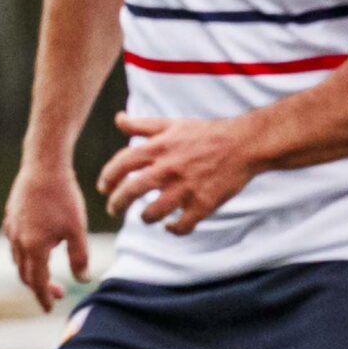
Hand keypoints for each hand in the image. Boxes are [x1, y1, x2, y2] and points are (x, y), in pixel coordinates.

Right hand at [3, 157, 90, 310]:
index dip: (44, 297)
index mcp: (34, 248)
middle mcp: (18, 242)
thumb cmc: (64, 197)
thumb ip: (79, 258)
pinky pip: (14, 242)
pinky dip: (24, 253)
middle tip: (57, 292)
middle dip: (39, 287)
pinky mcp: (10, 217)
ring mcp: (11, 229)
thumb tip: (82, 280)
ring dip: (31, 270)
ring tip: (47, 270)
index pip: (38, 282)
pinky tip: (36, 245)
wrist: (43, 166)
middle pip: (25, 274)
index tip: (50, 308)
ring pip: (18, 259)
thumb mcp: (77, 230)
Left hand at [96, 111, 257, 235]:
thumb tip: (118, 119)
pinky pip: (181, 226)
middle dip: (117, 204)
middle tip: (114, 210)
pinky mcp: (202, 204)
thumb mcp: (173, 124)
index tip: (103, 187)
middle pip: (130, 191)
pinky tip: (170, 226)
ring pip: (152, 213)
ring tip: (146, 217)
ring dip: (145, 218)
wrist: (244, 144)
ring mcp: (185, 188)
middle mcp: (168, 168)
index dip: (107, 177)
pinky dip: (173, 229)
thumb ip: (143, 125)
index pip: (122, 164)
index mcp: (159, 147)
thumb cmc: (206, 133)